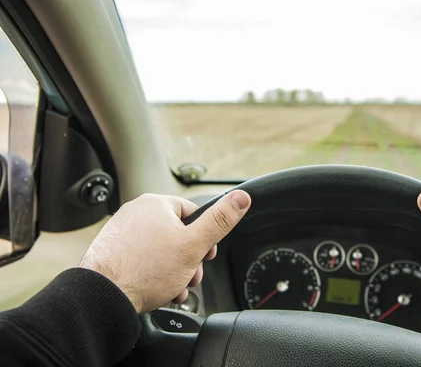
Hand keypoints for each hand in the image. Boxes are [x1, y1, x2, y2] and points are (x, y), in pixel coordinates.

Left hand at [80, 190, 250, 312]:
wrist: (103, 297)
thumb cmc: (145, 270)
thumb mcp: (194, 245)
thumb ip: (220, 221)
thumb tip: (241, 198)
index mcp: (156, 204)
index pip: (193, 213)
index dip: (204, 237)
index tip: (206, 255)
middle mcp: (135, 213)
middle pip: (177, 234)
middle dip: (189, 260)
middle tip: (190, 276)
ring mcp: (121, 232)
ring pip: (160, 250)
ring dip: (173, 271)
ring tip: (174, 288)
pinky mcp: (112, 251)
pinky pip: (141, 259)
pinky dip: (153, 274)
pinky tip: (158, 291)